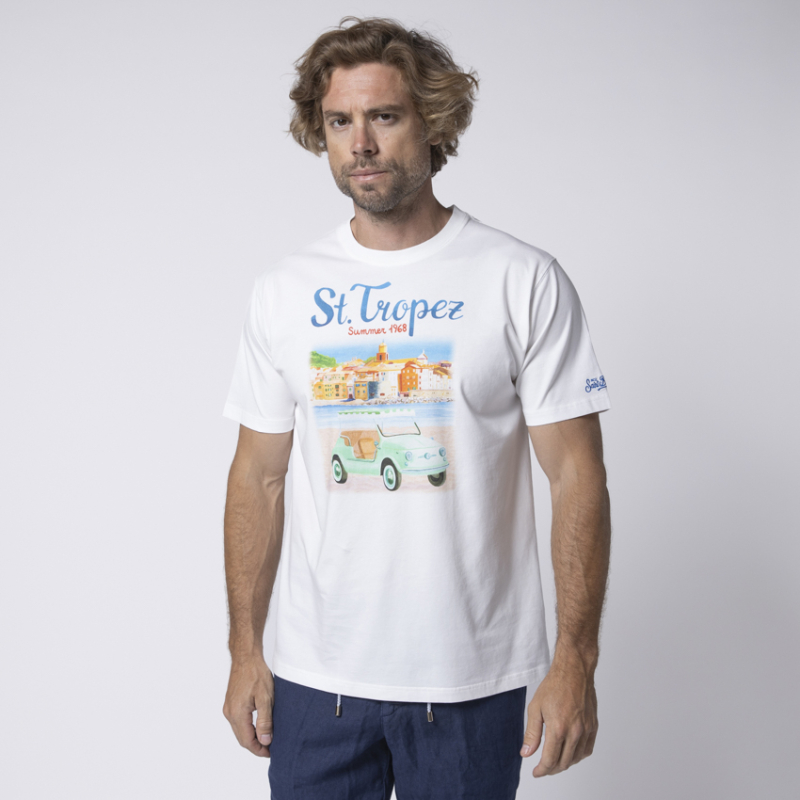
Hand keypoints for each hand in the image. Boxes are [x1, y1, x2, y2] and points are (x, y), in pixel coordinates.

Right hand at [222, 656, 274, 756]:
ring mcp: (229, 708)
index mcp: (237, 714)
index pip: (247, 741)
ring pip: (240, 730)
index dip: (259, 750)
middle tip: (271, 748)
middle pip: (242, 738)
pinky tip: (258, 726)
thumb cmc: (256, 674)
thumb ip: (265, 721)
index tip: (271, 753)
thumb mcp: (266, 698)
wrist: (246, 657)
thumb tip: (265, 741)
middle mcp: (230, 713)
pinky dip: (248, 728)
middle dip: (256, 745)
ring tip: (267, 738)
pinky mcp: (231, 703)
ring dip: (252, 737)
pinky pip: (238, 721)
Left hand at [519, 652, 597, 776]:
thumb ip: (531, 734)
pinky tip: (570, 754)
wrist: (574, 671)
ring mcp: (586, 730)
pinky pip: (587, 749)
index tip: (536, 772)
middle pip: (563, 763)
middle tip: (543, 768)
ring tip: (554, 762)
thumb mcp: (535, 708)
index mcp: (558, 728)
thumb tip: (526, 753)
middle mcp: (575, 732)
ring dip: (564, 764)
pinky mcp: (593, 726)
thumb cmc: (554, 686)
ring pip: (576, 759)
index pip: (550, 760)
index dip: (542, 770)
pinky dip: (578, 756)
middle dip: (551, 770)